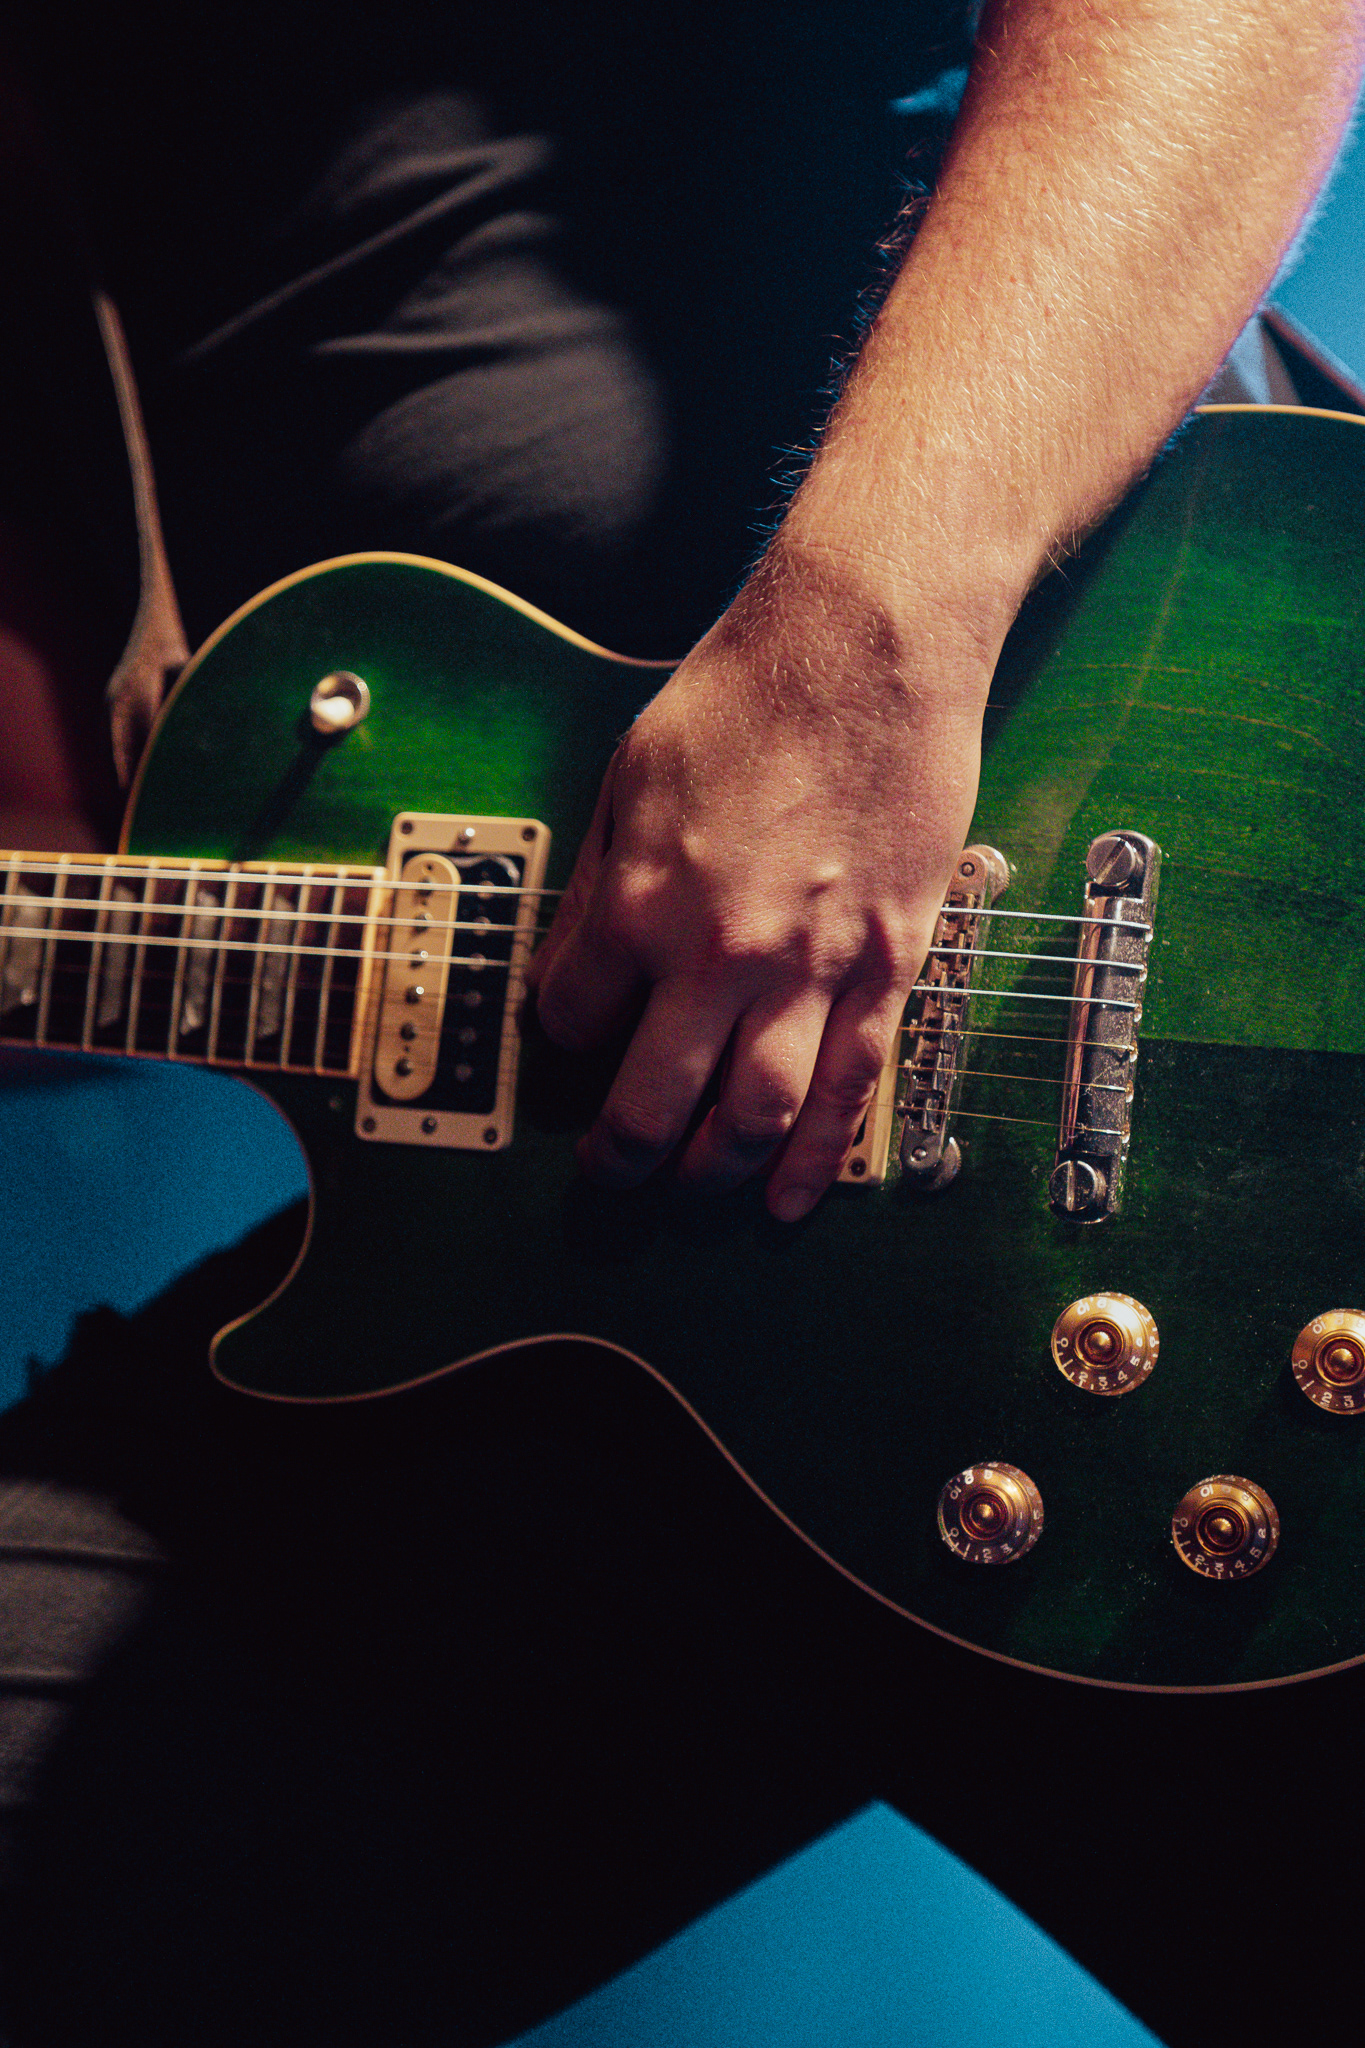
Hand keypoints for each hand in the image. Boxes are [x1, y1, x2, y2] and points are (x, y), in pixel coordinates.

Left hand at [529, 540, 995, 1220]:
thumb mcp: (628, 777)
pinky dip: (818, 1160)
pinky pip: (850, 1087)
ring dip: (714, 1176)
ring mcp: (811, 968)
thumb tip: (573, 969)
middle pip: (651, 1104)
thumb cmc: (746, 693)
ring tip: (691, 1191)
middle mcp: (717, 954)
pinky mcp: (888, 964)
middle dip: (621, 1158)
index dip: (560, 1039)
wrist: (868, 645)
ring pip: (753, 1119)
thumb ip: (600, 883)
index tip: (570, 1039)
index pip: (571, 1018)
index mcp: (637, 903)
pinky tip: (792, 1202)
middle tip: (610, 1176)